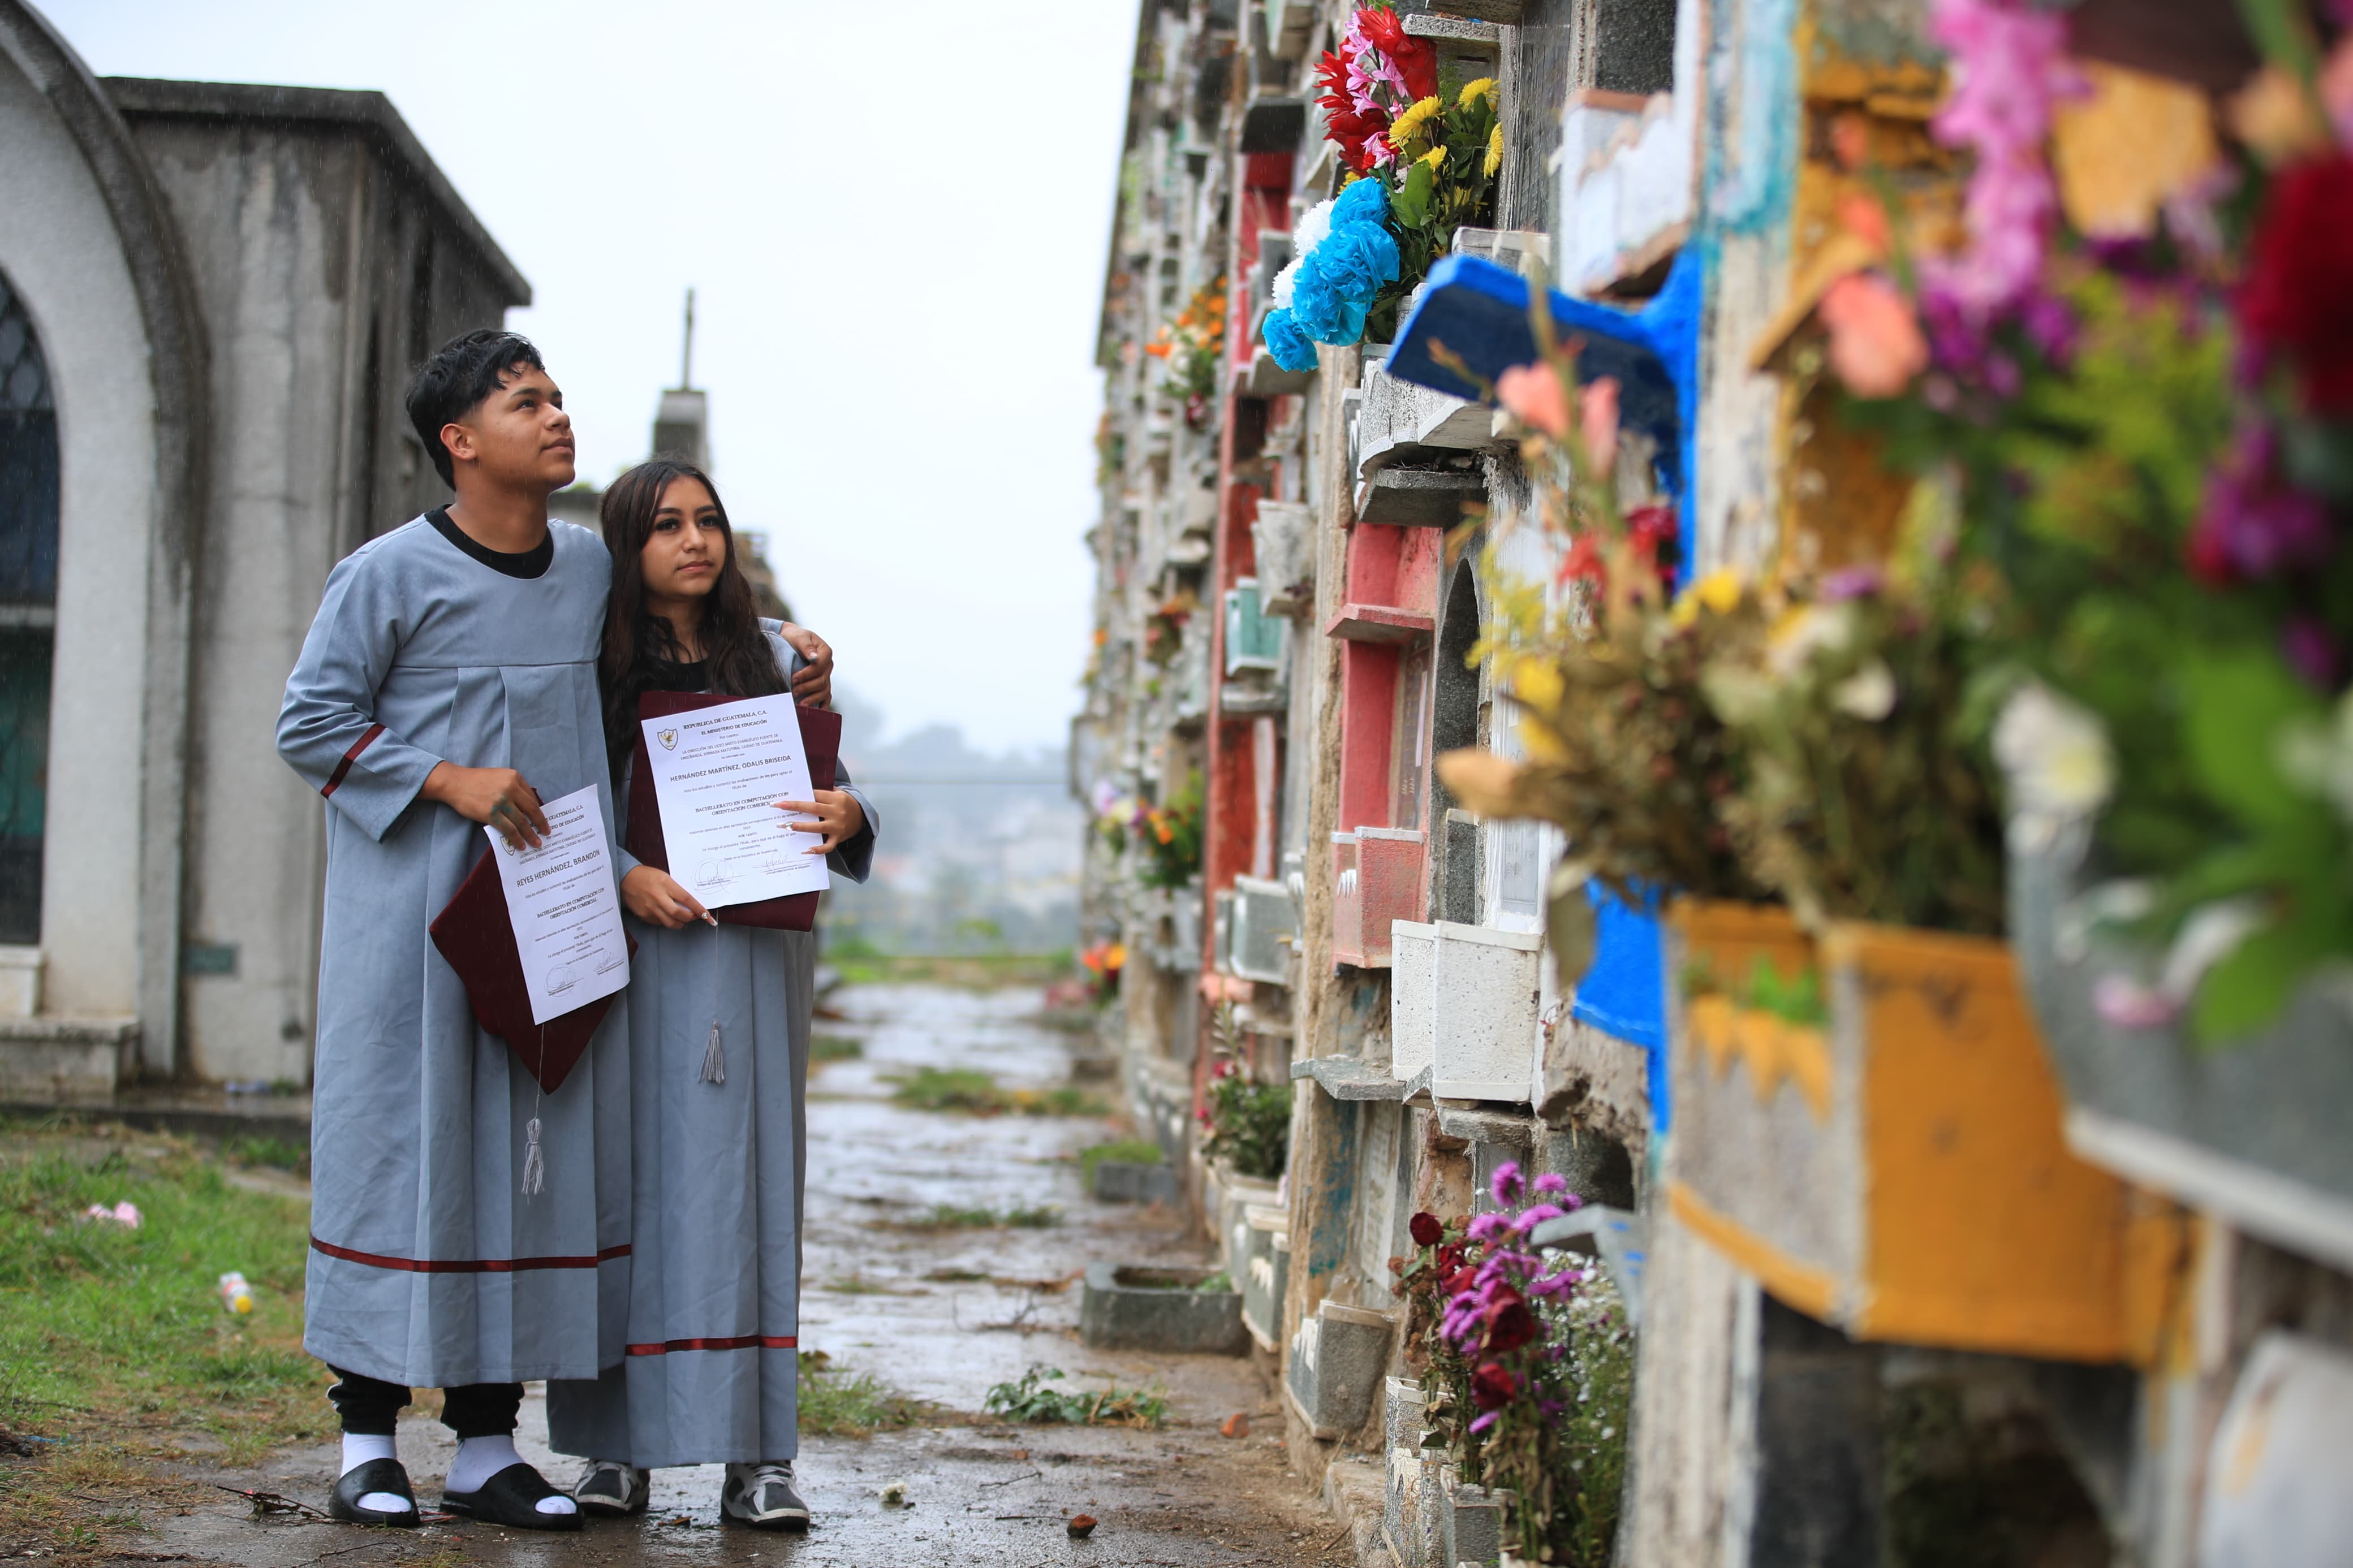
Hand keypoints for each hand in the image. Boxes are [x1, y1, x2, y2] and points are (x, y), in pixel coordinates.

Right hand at [423, 763, 548, 849]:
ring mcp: (501, 802)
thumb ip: (513, 787)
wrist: (455, 782)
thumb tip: (526, 806)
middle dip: (541, 823)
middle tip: (547, 832)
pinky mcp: (491, 814)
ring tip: (537, 843)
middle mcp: (510, 788)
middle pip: (531, 809)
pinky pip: (508, 829)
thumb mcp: (499, 776)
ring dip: (531, 834)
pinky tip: (521, 845)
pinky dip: (516, 839)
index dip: (538, 810)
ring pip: (521, 822)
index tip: (542, 819)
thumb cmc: (476, 780)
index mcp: (514, 777)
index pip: (531, 797)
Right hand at [621, 866, 713, 929]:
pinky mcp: (644, 916)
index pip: (687, 899)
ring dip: (681, 923)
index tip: (707, 915)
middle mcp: (658, 898)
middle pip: (679, 914)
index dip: (699, 909)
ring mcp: (650, 909)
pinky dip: (668, 922)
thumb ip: (676, 890)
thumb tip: (690, 903)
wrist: (625, 879)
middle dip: (690, 918)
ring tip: (683, 918)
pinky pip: (660, 923)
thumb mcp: (665, 877)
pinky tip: (668, 916)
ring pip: (670, 923)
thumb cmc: (646, 876)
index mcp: (665, 884)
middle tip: (695, 916)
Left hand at [775, 789, 865, 855]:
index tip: (785, 797)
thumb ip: (823, 792)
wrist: (863, 818)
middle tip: (778, 806)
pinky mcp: (838, 838)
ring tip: (785, 826)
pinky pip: (828, 846)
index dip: (800, 795)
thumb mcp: (838, 793)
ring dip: (799, 826)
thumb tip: (801, 790)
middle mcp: (837, 812)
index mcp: (836, 799)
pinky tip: (806, 850)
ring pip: (817, 827)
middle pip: (813, 809)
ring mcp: (838, 827)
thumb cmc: (844, 804)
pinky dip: (818, 849)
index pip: (815, 795)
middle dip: (795, 807)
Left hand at [776, 621, 831, 708]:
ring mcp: (825, 676)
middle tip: (793, 691)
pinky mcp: (820, 685)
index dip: (807, 674)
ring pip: (824, 691)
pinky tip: (816, 713)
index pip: (820, 666)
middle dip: (807, 687)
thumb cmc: (793, 638)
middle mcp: (827, 666)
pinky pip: (825, 698)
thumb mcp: (799, 637)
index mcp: (825, 652)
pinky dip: (822, 706)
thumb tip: (814, 657)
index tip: (794, 678)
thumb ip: (806, 646)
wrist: (788, 641)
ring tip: (801, 704)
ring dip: (813, 698)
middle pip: (822, 680)